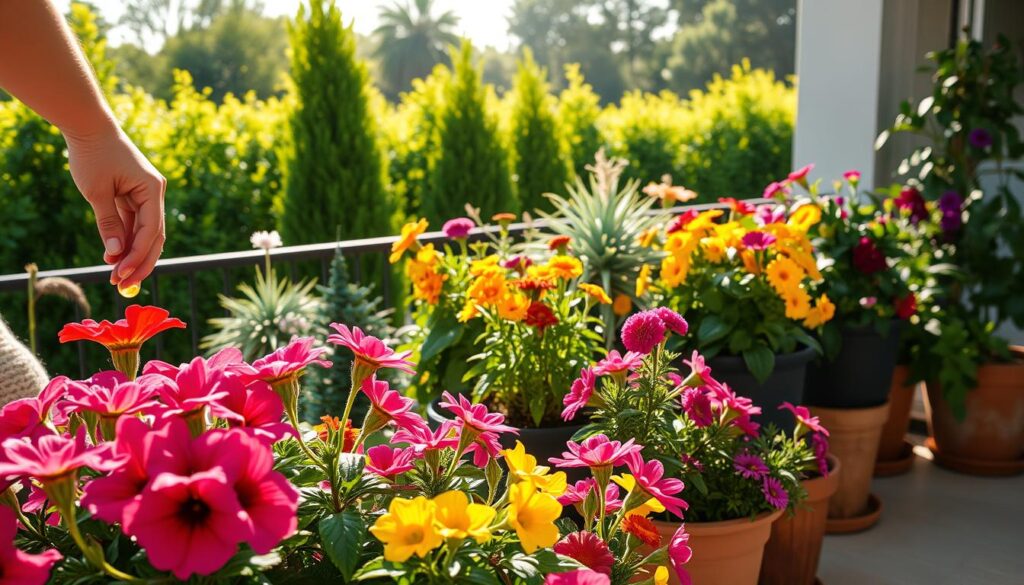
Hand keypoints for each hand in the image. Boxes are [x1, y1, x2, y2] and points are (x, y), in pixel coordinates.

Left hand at [65, 125, 165, 287]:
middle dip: (140, 262)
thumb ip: (109, 223)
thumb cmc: (92, 154)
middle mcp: (155, 194)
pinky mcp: (135, 195)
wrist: (88, 126)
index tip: (123, 275)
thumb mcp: (97, 192)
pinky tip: (115, 257)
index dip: (138, 256)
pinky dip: (126, 240)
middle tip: (124, 284)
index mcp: (153, 190)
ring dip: (132, 254)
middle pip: (154, 236)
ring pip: (145, 232)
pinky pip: (135, 223)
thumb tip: (116, 254)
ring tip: (116, 276)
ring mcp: (147, 195)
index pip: (151, 231)